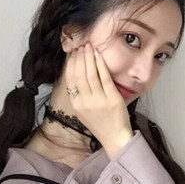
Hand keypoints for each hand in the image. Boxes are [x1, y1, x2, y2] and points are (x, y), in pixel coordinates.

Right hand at [64, 41, 133, 155]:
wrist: (114, 137)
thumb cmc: (100, 123)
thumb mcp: (83, 111)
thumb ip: (79, 95)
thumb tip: (76, 74)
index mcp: (76, 104)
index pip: (70, 79)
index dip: (70, 64)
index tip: (72, 53)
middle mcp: (85, 102)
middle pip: (79, 74)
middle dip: (79, 58)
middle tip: (81, 46)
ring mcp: (98, 100)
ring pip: (90, 74)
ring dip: (89, 58)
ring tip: (89, 47)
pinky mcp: (112, 99)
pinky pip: (104, 78)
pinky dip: (101, 65)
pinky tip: (99, 55)